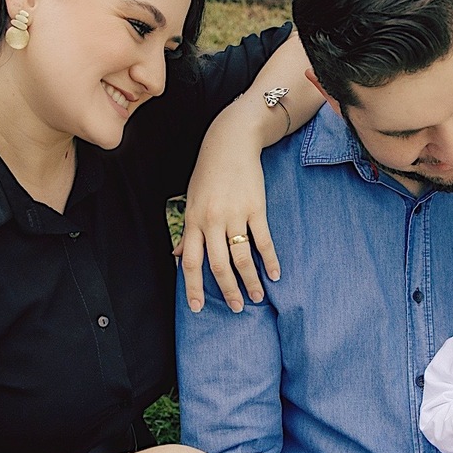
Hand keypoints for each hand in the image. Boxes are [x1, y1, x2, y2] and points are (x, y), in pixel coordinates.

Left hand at [179, 122, 278, 313]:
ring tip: (257, 297)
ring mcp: (235, 215)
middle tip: (236, 308)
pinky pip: (263, 240)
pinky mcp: (255, 208)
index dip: (194, 287)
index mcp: (193, 221)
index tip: (198, 308)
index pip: (191, 262)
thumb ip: (187, 233)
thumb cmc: (208, 174)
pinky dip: (270, 260)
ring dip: (250, 281)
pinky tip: (275, 275)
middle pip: (218, 265)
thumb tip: (177, 258)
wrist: (229, 143)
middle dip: (227, 290)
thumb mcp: (191, 202)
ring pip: (242, 257)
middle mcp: (212, 221)